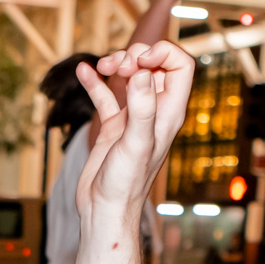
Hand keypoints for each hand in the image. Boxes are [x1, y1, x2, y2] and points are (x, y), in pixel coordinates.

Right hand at [75, 44, 195, 230]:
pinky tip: (83, 71)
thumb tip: (142, 72)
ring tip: (102, 66)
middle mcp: (154, 112)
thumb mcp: (136, 143)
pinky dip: (95, 81)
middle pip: (155, 66)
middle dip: (135, 56)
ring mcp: (133, 118)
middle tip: (119, 67)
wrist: (104, 210)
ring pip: (131, 76)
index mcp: (169, 113)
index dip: (163, 53)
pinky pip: (106, 95)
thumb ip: (142, 107)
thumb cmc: (126, 183)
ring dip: (116, 64)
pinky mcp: (113, 127)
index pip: (180, 66)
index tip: (139, 61)